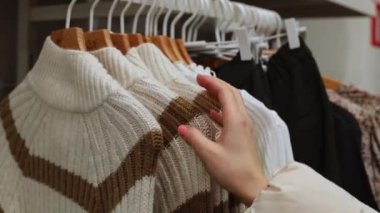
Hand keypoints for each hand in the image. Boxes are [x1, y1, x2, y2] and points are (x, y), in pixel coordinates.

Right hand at [178, 75, 268, 205]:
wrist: (252, 186)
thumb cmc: (233, 170)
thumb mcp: (209, 154)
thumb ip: (194, 138)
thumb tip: (182, 127)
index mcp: (236, 120)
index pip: (225, 93)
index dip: (212, 83)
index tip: (198, 78)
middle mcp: (243, 120)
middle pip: (232, 94)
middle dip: (217, 85)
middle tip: (201, 82)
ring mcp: (245, 127)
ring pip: (234, 103)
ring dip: (221, 95)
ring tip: (206, 93)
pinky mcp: (244, 135)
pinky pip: (234, 115)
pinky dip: (223, 109)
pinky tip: (213, 114)